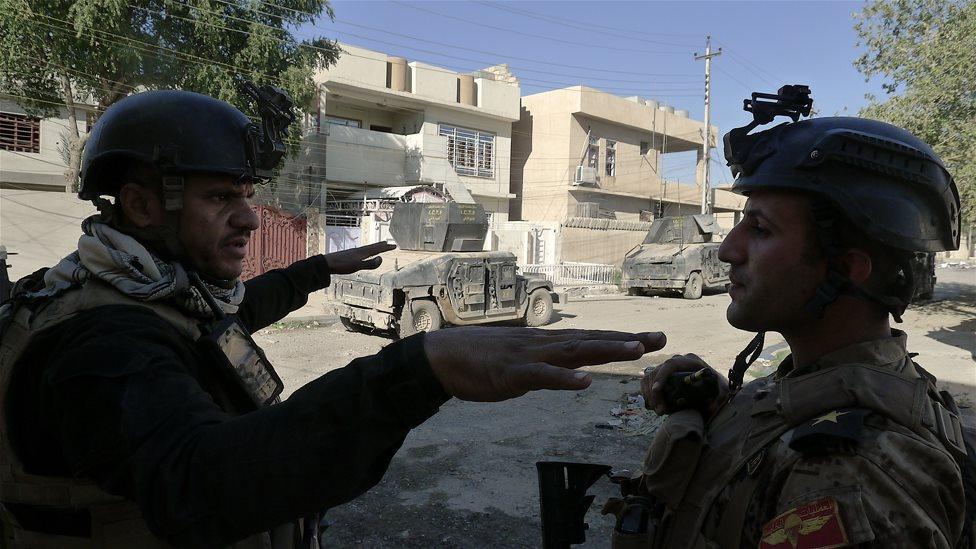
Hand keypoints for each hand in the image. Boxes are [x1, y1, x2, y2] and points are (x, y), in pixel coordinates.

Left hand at [324, 242, 395, 274]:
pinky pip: (361, 252)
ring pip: (366, 249)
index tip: (394, 246)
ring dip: (373, 248)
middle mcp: (359, 251)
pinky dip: (366, 251)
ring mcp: (353, 253)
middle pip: (372, 247)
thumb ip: (370, 264)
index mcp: (362, 253)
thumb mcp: (357, 266)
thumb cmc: (342, 265)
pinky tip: (362, 254)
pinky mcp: (349, 256)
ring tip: (377, 247)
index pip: (377, 249)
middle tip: (387, 244)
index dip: (386, 248)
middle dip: (381, 246)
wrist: (327, 263)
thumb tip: (381, 259)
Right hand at [422, 327, 666, 401]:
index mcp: (546, 344)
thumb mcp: (519, 360)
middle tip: (661, 338)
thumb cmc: (479, 360)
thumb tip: (563, 369)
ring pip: (573, 352)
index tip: (651, 339)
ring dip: (606, 350)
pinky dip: (563, 378)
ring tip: (635, 350)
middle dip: (627, 340)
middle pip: (592, 340)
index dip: (621, 338)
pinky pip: (542, 377)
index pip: (591, 339)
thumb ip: (544, 363)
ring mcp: (529, 357)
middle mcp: (543, 345)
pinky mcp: (512, 373)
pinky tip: (584, 382)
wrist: (442, 357)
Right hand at [642, 354, 727, 415]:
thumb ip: (718, 399)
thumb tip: (711, 406)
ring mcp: (668, 369)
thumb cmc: (718, 391)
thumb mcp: (721, 393)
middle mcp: (677, 362)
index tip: (657, 391)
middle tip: (660, 410)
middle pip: (657, 372)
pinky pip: (647, 382)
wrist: (714, 393)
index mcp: (691, 362)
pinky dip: (647, 394)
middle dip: (654, 392)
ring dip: (650, 395)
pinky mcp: (661, 377)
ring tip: (659, 410)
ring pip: (649, 378)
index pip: (671, 364)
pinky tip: (654, 405)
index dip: (662, 376)